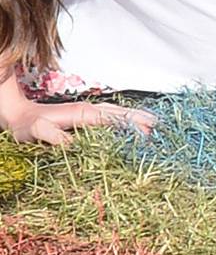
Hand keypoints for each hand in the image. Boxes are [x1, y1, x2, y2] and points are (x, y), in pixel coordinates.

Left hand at [1, 92, 154, 148]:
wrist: (18, 116)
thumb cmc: (27, 125)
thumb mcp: (36, 131)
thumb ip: (52, 135)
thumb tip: (71, 144)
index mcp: (82, 113)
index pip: (113, 118)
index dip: (130, 124)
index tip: (146, 132)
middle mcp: (89, 110)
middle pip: (120, 112)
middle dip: (140, 118)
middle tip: (159, 127)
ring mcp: (88, 113)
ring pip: (118, 113)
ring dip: (135, 118)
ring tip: (153, 124)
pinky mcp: (86, 118)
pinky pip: (111, 117)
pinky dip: (125, 120)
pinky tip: (132, 127)